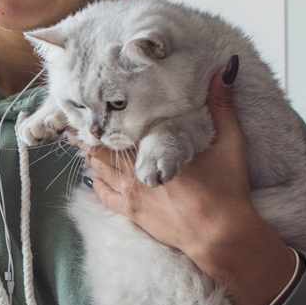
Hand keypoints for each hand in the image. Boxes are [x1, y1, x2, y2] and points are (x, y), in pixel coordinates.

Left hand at [76, 60, 300, 304]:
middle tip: (76, 118)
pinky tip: (92, 173)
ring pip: (97, 168)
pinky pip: (103, 195)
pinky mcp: (132, 213)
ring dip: (89, 154)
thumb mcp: (229, 141)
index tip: (90, 99)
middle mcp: (135, 171)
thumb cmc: (228, 190)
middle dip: (90, 133)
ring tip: (79, 139)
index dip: (103, 113)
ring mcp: (131, 194)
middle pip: (101, 146)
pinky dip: (95, 182)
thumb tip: (225, 67)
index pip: (119, 126)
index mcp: (155, 149)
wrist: (222, 237)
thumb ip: (221, 104)